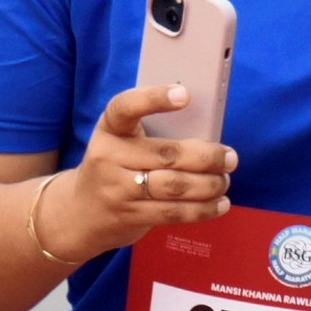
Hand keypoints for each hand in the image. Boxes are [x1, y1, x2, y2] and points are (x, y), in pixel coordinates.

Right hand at [37, 82, 235, 263]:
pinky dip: (203, 209)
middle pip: (167, 154)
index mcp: (109, 129)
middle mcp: (109, 157)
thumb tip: (207, 134)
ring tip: (225, 181)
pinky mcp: (130, 216)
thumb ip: (152, 135)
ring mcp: (118, 189)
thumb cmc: (114, 168)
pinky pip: (174, 213)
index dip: (154, 99)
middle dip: (207, 157)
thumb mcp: (121, 144)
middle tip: (230, 157)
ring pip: (175, 186)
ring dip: (209, 185)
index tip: (184, 94)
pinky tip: (219, 204)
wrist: (79, 213)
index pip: (125, 107)